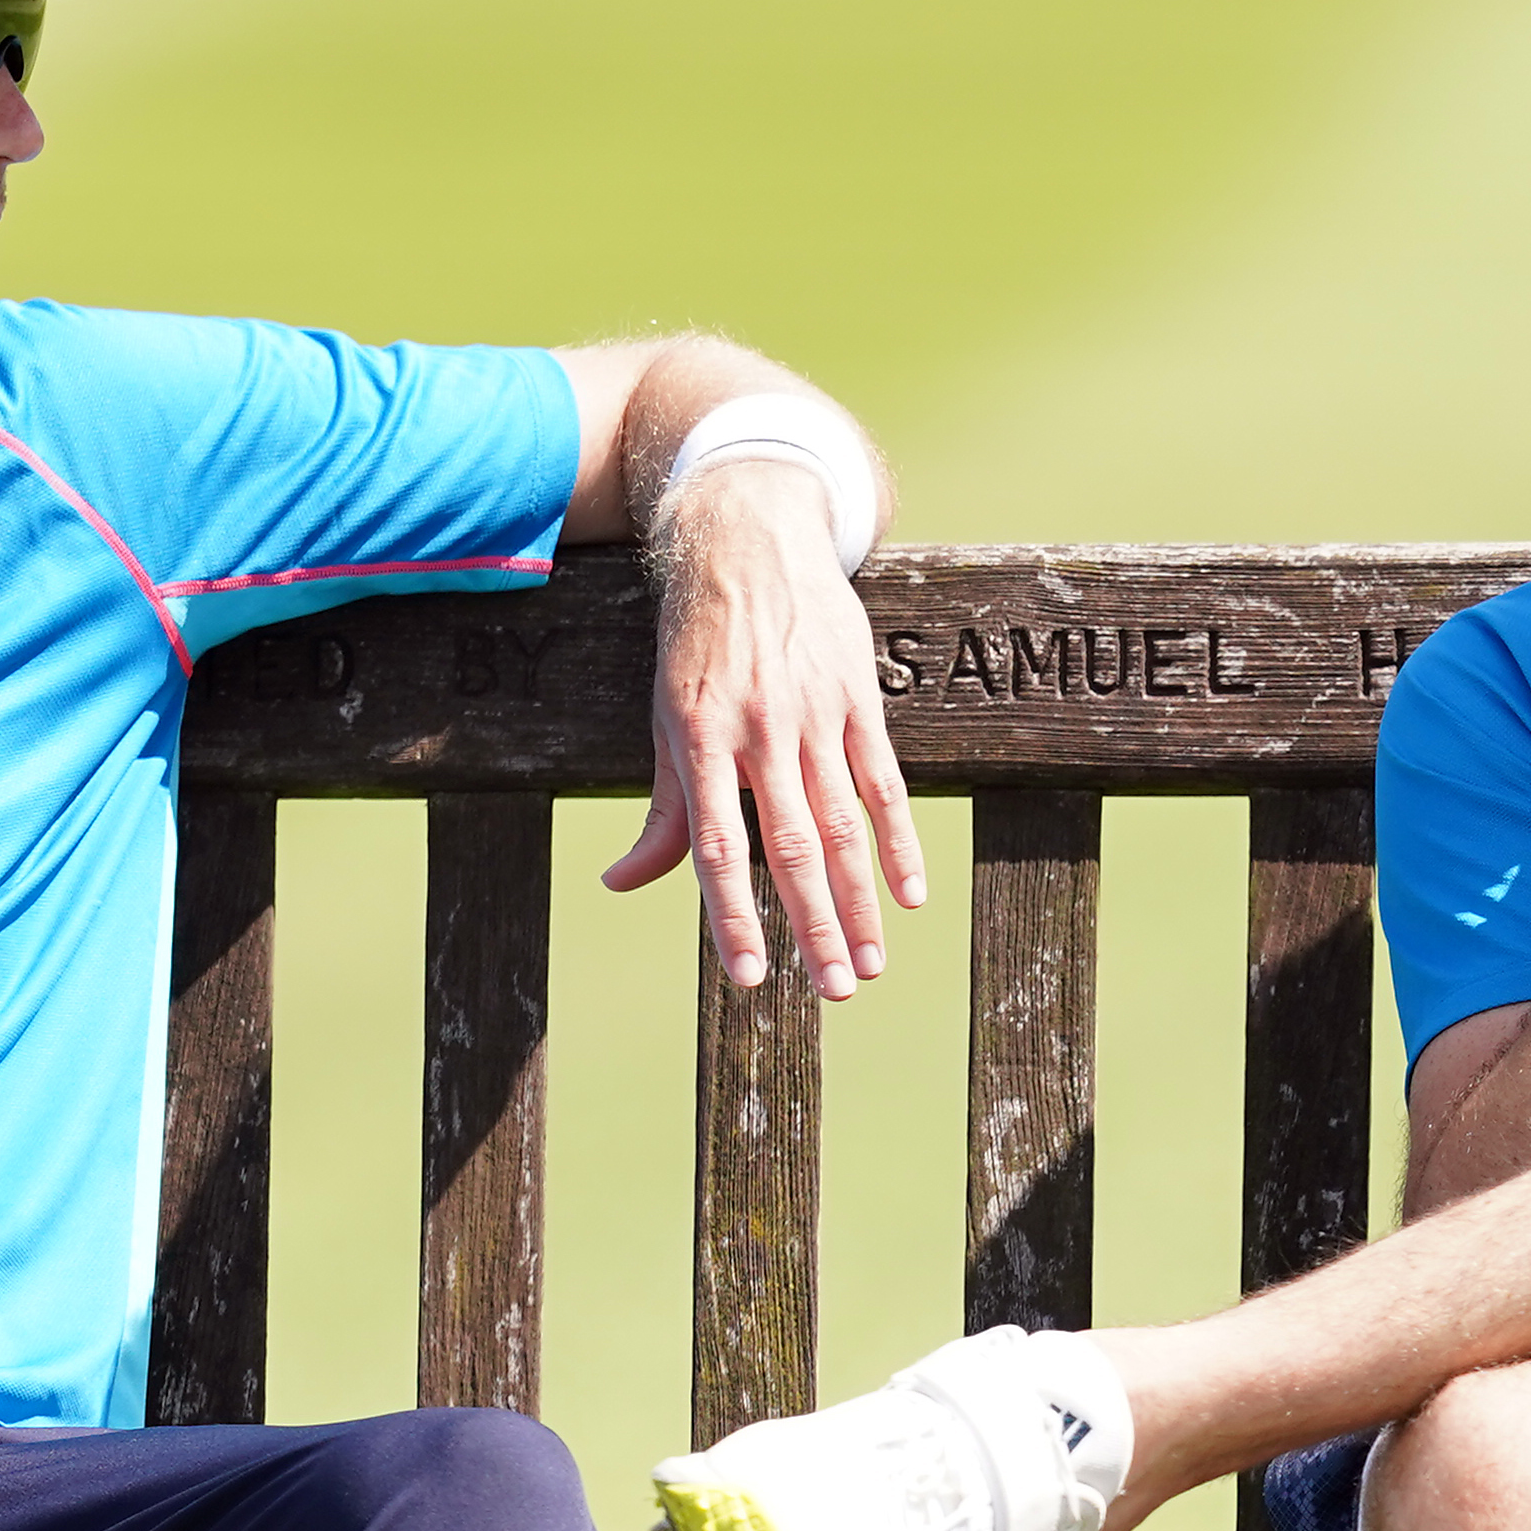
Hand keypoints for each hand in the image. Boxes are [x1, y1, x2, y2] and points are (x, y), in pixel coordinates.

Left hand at [599, 461, 924, 996]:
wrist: (751, 539)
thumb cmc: (699, 643)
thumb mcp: (667, 719)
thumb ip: (663, 810)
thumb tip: (621, 883)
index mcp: (699, 738)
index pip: (716, 846)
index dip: (733, 916)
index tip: (748, 977)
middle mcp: (759, 729)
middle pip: (792, 846)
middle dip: (815, 926)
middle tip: (835, 990)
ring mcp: (814, 713)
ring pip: (843, 824)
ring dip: (861, 901)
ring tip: (871, 963)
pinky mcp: (858, 698)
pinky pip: (883, 782)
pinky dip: (899, 841)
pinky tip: (909, 894)